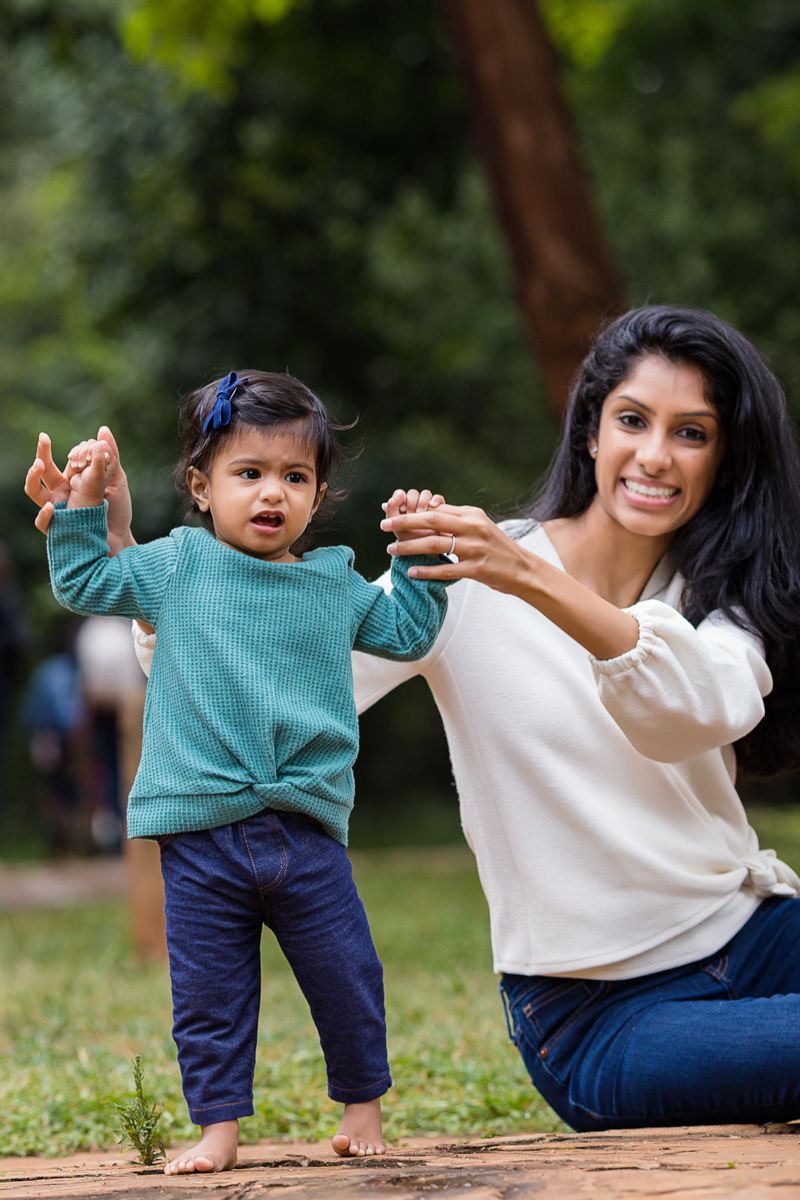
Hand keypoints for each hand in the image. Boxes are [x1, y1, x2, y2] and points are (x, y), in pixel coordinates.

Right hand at [26, 426, 134, 555]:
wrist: (120, 539)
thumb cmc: (118, 511)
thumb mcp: (117, 480)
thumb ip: (110, 456)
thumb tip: (102, 429)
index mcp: (75, 480)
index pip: (66, 460)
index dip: (76, 452)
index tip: (87, 452)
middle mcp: (62, 493)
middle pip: (44, 471)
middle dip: (41, 453)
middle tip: (43, 438)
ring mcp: (57, 510)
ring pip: (34, 493)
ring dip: (32, 478)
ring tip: (38, 465)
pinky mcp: (58, 528)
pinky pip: (42, 523)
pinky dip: (44, 516)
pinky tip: (51, 508)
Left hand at [381, 502, 528, 591]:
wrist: (523, 569)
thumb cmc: (496, 547)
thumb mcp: (478, 526)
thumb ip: (455, 520)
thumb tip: (428, 510)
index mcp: (472, 515)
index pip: (436, 509)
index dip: (412, 510)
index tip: (392, 513)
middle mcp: (473, 527)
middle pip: (432, 520)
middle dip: (404, 522)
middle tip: (383, 525)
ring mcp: (476, 548)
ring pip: (435, 544)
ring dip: (410, 546)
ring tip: (391, 550)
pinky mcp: (477, 569)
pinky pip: (446, 569)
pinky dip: (426, 571)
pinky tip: (411, 572)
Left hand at [382, 489, 445, 544]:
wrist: (426, 552)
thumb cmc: (409, 539)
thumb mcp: (397, 527)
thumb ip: (391, 511)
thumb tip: (391, 498)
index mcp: (402, 507)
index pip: (400, 494)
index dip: (401, 498)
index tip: (402, 509)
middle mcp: (414, 504)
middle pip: (413, 493)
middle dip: (411, 501)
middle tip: (411, 513)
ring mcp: (427, 506)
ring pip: (426, 494)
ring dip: (422, 501)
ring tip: (421, 513)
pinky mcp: (440, 509)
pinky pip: (439, 499)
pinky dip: (435, 499)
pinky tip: (432, 506)